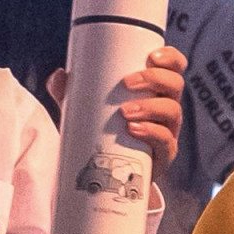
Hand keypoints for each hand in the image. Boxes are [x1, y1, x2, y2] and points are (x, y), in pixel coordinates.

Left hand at [46, 40, 189, 166]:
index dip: (170, 57)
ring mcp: (168, 132)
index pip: (173, 68)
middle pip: (175, 85)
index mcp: (156, 91)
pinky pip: (166, 141)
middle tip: (128, 82)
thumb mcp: (88, 110)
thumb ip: (72, 94)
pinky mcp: (164, 155)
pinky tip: (134, 130)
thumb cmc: (105, 134)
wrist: (112, 177)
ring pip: (172, 111)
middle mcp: (167, 108)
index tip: (151, 56)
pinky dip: (151, 132)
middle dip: (155, 79)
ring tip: (125, 111)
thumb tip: (58, 75)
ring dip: (150, 107)